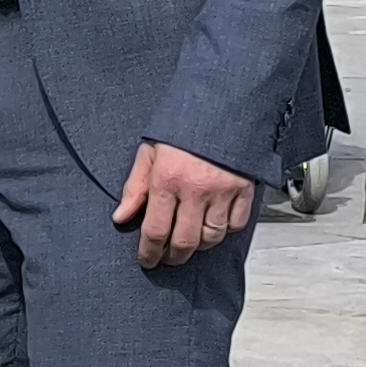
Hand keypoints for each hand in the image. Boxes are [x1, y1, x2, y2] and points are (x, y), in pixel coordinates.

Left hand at [112, 140, 254, 270]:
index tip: (147, 259)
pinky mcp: (244, 190)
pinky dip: (225, 231)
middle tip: (167, 258)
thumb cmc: (183, 127)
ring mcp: (223, 192)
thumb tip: (121, 217)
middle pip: (185, 241)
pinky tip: (214, 227)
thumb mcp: (149, 153)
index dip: (149, 252)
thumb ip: (135, 188)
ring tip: (189, 244)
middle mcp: (196, 189)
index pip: (156, 231)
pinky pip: (236, 225)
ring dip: (198, 247)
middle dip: (173, 256)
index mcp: (168, 180)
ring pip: (211, 237)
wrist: (221, 107)